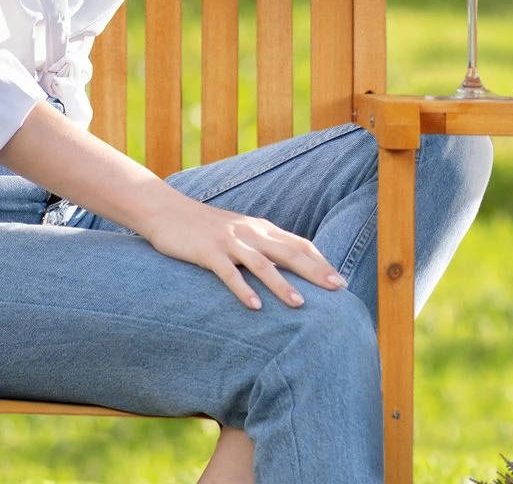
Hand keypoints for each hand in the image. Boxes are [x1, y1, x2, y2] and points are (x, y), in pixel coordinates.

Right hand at [141, 193, 347, 310]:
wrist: (168, 211)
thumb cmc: (206, 228)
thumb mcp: (240, 234)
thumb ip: (262, 246)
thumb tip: (286, 267)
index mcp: (262, 229)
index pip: (300, 244)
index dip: (321, 262)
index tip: (339, 280)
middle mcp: (252, 233)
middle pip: (290, 252)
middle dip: (315, 271)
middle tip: (337, 288)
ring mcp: (230, 242)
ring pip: (262, 264)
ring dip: (282, 284)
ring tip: (300, 304)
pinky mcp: (208, 252)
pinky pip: (229, 273)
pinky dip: (243, 289)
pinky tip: (255, 306)